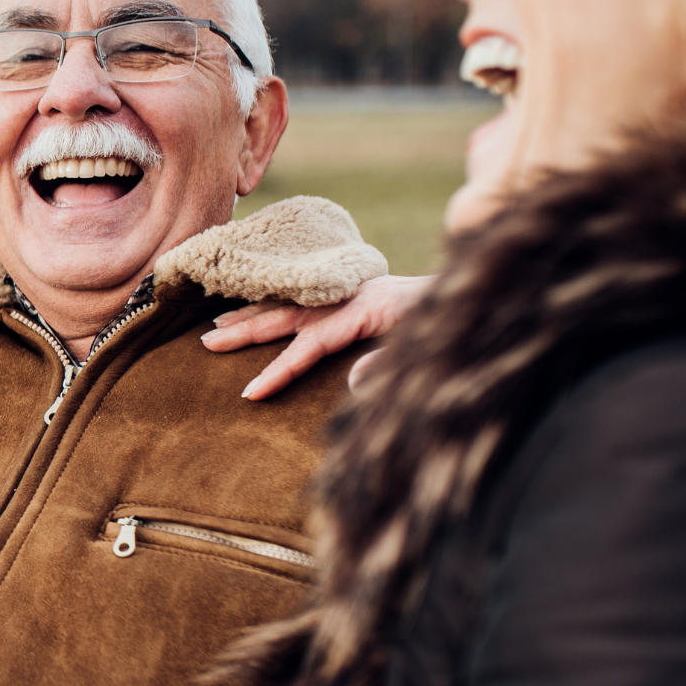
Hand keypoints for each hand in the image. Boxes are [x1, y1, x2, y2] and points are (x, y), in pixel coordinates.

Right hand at [201, 274, 432, 400]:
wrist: (479, 292)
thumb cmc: (455, 325)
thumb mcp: (427, 348)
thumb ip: (388, 365)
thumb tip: (351, 385)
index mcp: (366, 310)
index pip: (310, 346)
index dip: (278, 370)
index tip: (248, 393)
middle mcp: (352, 297)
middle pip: (288, 315)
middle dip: (246, 331)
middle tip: (206, 343)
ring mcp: (353, 292)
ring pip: (292, 303)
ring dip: (254, 313)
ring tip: (218, 323)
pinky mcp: (358, 292)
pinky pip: (308, 297)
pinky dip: (278, 300)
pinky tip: (260, 306)